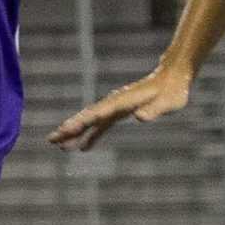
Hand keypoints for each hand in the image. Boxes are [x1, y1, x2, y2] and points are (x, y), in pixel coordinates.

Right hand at [50, 65, 193, 151]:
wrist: (173, 77)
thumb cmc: (173, 91)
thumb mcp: (168, 102)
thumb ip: (154, 109)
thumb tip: (140, 117)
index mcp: (123, 101)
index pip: (98, 114)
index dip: (82, 123)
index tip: (67, 131)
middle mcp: (115, 103)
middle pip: (87, 117)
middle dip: (69, 128)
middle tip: (52, 140)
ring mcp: (115, 107)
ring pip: (90, 121)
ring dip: (74, 132)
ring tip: (58, 145)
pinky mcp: (120, 111)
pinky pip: (100, 125)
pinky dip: (90, 135)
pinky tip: (83, 147)